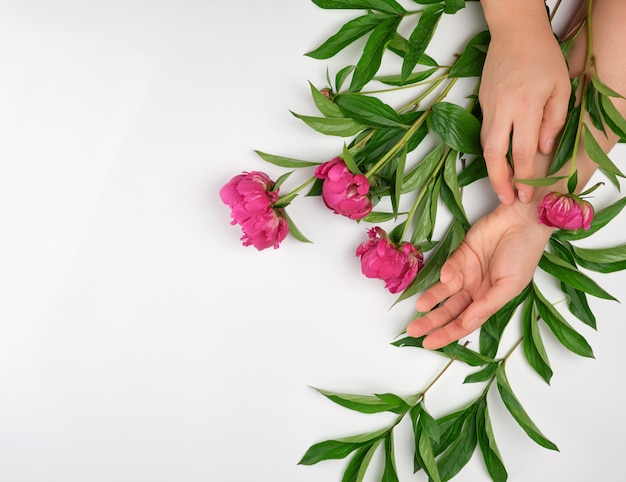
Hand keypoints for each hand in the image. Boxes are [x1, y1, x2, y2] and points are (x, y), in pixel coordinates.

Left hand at [406, 201, 553, 348]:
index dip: (447, 334)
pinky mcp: (461, 253)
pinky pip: (450, 266)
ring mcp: (467, 271)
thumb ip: (487, 305)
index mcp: (488, 300)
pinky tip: (446, 277)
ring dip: (431, 299)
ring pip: (444, 291)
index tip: (429, 343)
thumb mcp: (510, 286)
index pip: (464, 323)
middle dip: (432, 321)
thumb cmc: (524, 254)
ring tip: (419, 307)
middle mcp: (475, 289)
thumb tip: (467, 323)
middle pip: (449, 310)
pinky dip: (447, 272)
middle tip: (414, 329)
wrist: (523, 222)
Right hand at [479, 7, 570, 204]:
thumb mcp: (560, 88)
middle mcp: (503, 109)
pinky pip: (485, 131)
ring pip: (485, 145)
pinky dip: (491, 149)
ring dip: (492, 168)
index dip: (525, 176)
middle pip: (494, 154)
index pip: (523, 150)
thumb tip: (543, 149)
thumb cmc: (541, 57)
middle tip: (505, 198)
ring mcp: (488, 106)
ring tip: (502, 184)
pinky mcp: (481, 103)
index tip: (526, 194)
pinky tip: (500, 158)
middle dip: (498, 181)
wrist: (514, 32)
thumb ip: (553, 121)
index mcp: (525, 106)